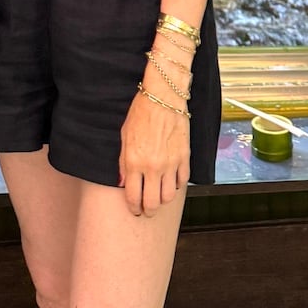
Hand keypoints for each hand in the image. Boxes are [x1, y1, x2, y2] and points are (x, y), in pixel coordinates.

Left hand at [119, 87, 189, 215]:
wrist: (164, 96)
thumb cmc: (141, 112)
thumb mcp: (124, 136)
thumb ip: (123, 163)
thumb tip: (123, 183)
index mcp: (135, 162)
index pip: (134, 197)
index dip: (134, 208)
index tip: (135, 209)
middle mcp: (153, 166)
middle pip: (153, 203)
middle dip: (148, 211)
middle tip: (147, 210)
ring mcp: (170, 163)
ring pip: (169, 197)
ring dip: (163, 199)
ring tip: (159, 196)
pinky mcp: (184, 157)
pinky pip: (182, 181)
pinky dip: (177, 185)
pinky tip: (171, 180)